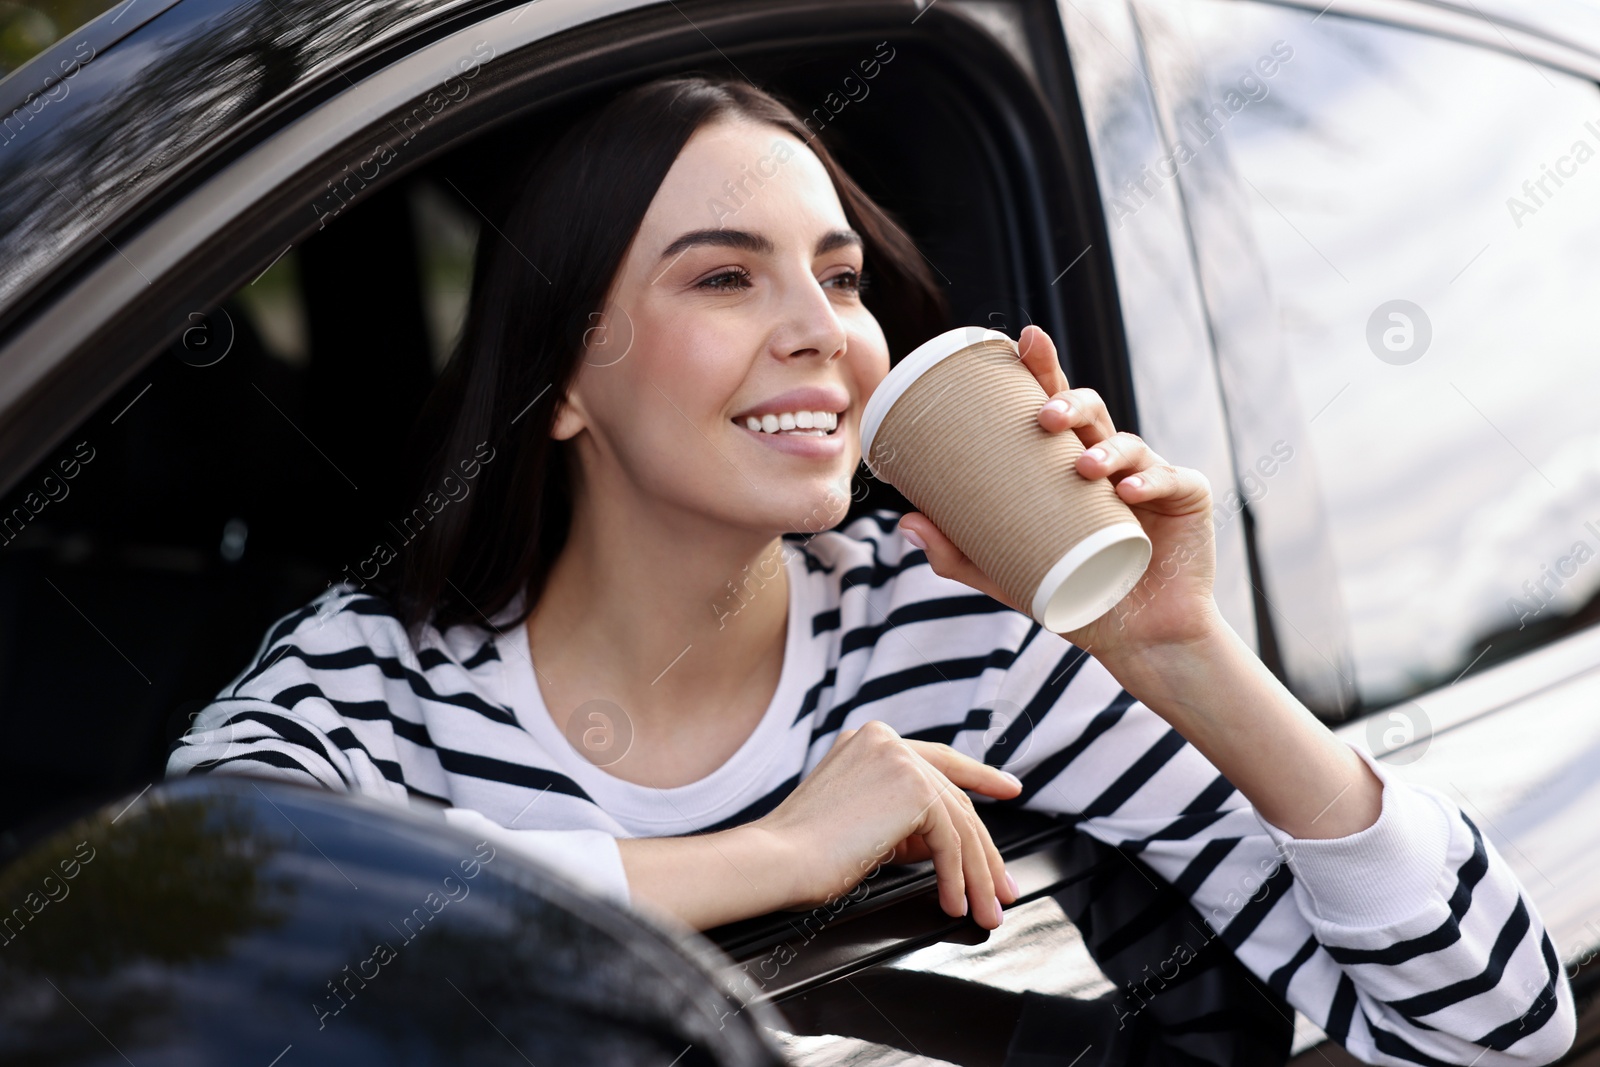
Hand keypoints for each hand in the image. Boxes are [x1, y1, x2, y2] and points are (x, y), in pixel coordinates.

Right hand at [755, 721, 1021, 928]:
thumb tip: (949, 843)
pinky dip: (957, 877)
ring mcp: (900, 759)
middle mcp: (888, 741)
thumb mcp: (865, 823)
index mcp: (873, 741)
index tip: (1008, 788)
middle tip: (1003, 888)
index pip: (941, 760)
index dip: (980, 775)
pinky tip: (953, 903)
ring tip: (983, 910)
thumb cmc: (807, 852)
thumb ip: (906, 820)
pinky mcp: (912, 788)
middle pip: (955, 798)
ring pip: (959, 823)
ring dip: (977, 874)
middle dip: (985, 851)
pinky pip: (950, 840)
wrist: (779, 860)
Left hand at [898, 324, 1221, 659]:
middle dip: (1068, 398)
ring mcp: (1148, 475)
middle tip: (1045, 414)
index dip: (1042, 369)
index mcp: (1067, 463)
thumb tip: (904, 521)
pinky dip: (1148, 482)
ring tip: (1083, 468)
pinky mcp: (1185, 496)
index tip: (1021, 341)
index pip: (1053, 405)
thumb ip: (959, 554)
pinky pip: (1167, 480)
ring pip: (1126, 443)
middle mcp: (1107, 460)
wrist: (1138, 638)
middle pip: (1089, 410)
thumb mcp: (1009, 574)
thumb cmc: (1075, 597)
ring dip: (1104, 449)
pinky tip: (1127, 493)